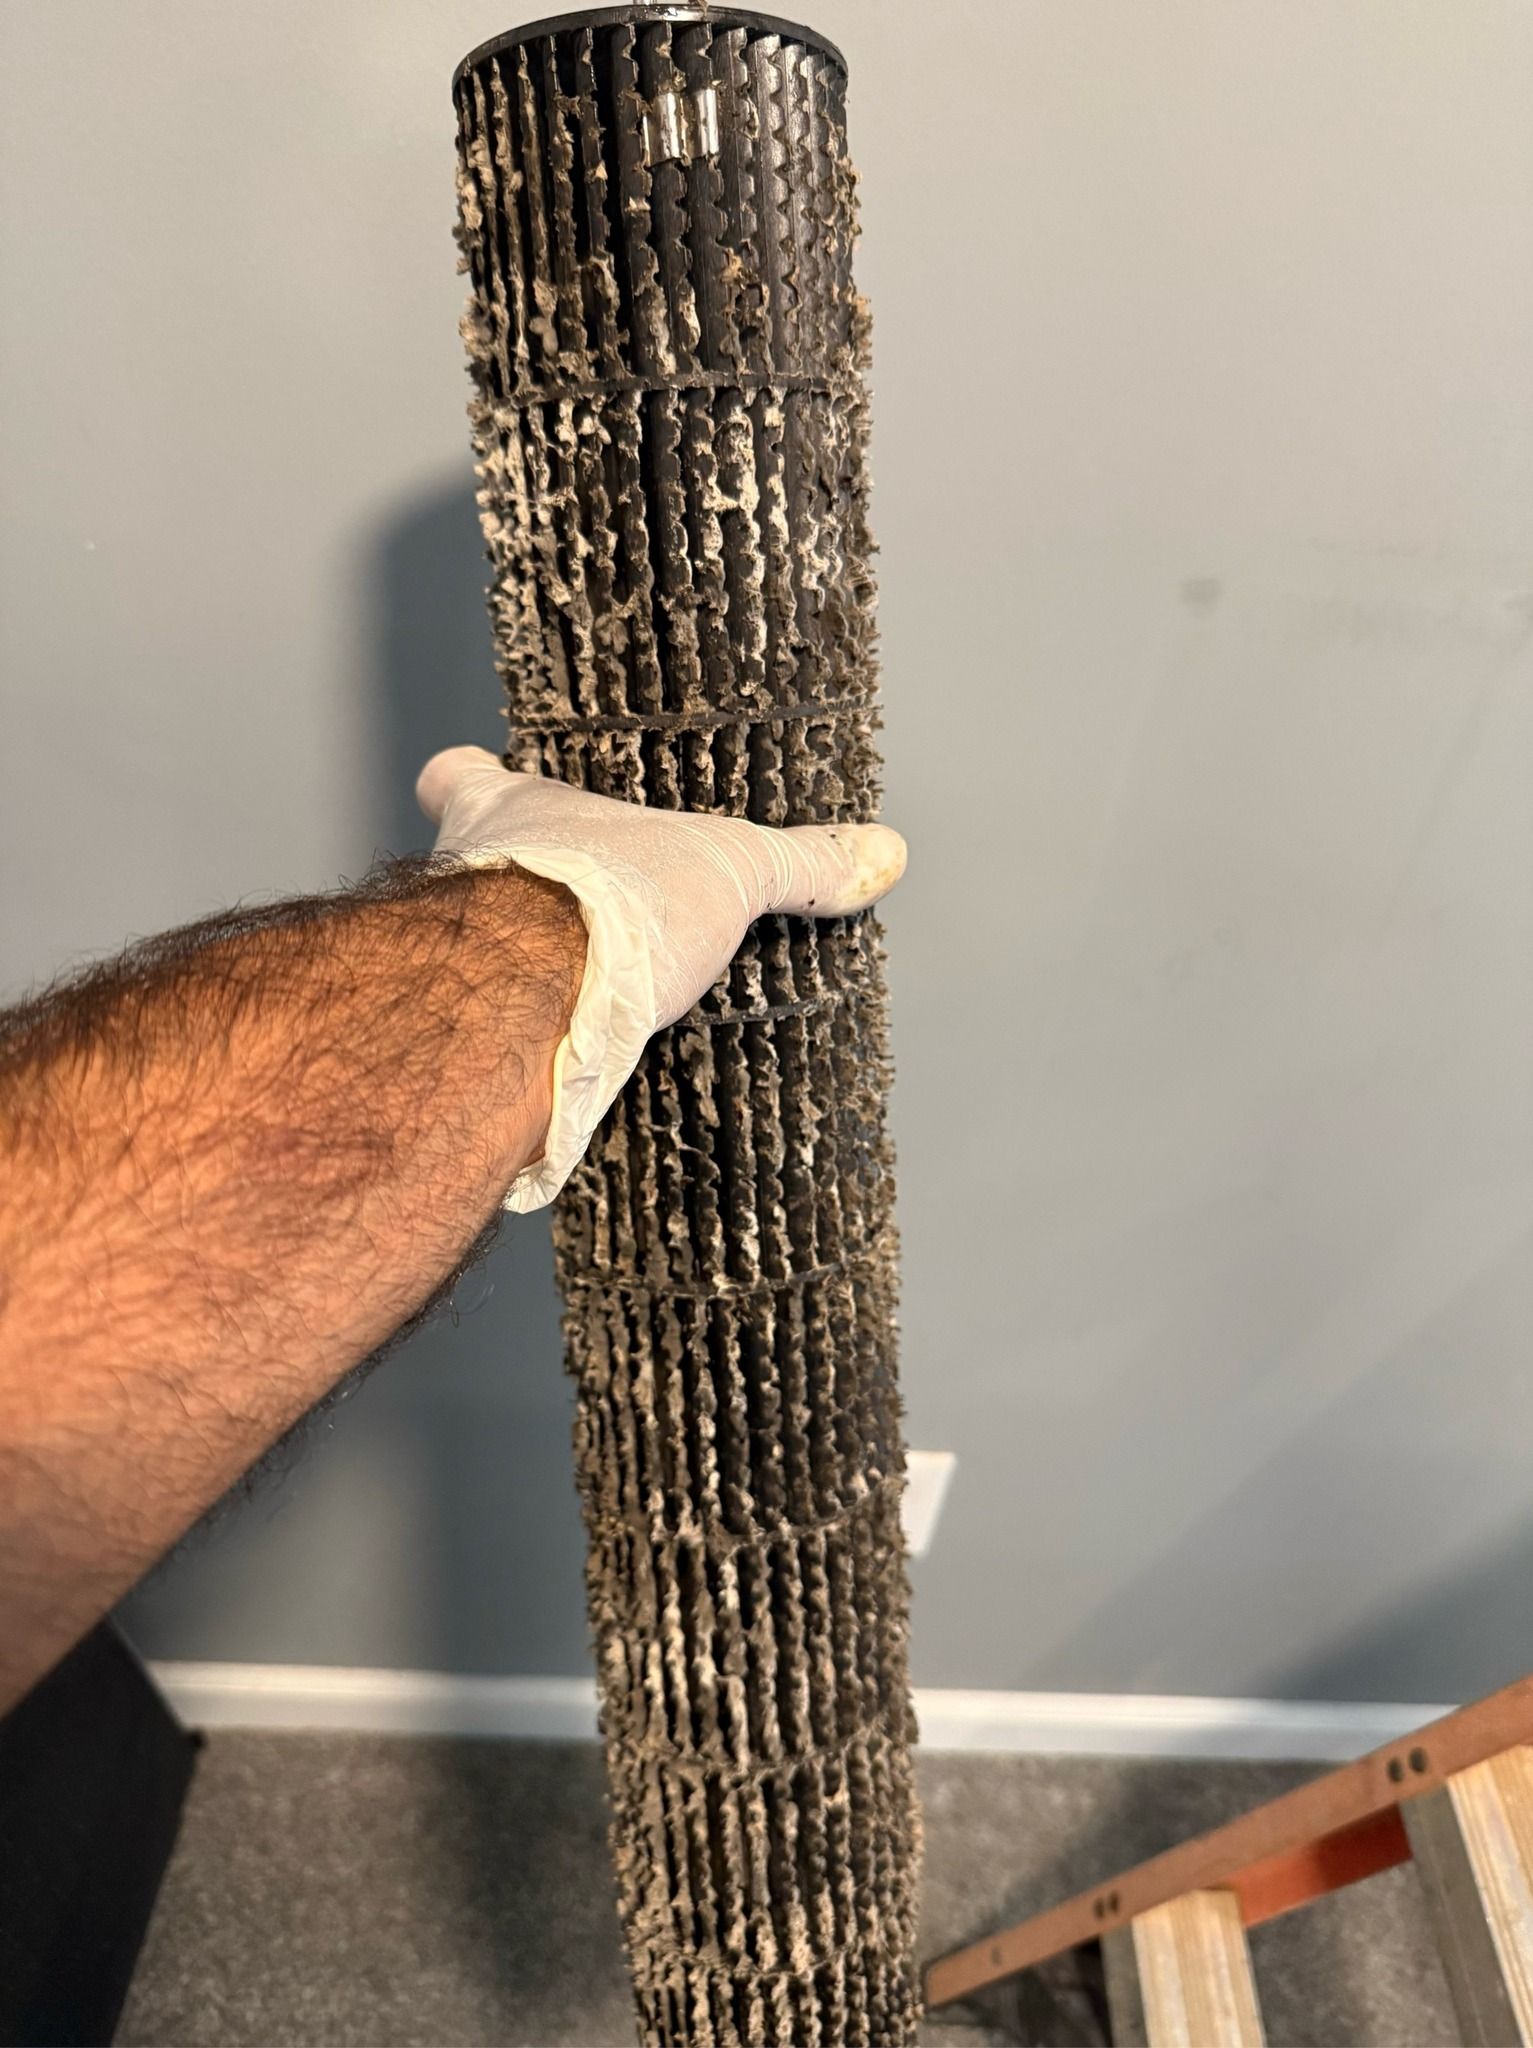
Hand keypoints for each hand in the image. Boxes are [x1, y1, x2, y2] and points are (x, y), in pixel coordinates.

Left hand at [417, 747, 906, 1208]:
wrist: (531, 999)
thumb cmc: (601, 898)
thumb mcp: (728, 867)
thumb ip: (797, 861)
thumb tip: (879, 853)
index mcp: (510, 810)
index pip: (457, 773)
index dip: (467, 775)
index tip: (477, 776)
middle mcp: (459, 876)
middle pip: (458, 867)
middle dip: (502, 892)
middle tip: (555, 916)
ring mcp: (450, 956)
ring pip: (464, 953)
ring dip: (507, 974)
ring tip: (574, 1001)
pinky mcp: (464, 1032)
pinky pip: (486, 1034)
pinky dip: (520, 1045)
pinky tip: (566, 1065)